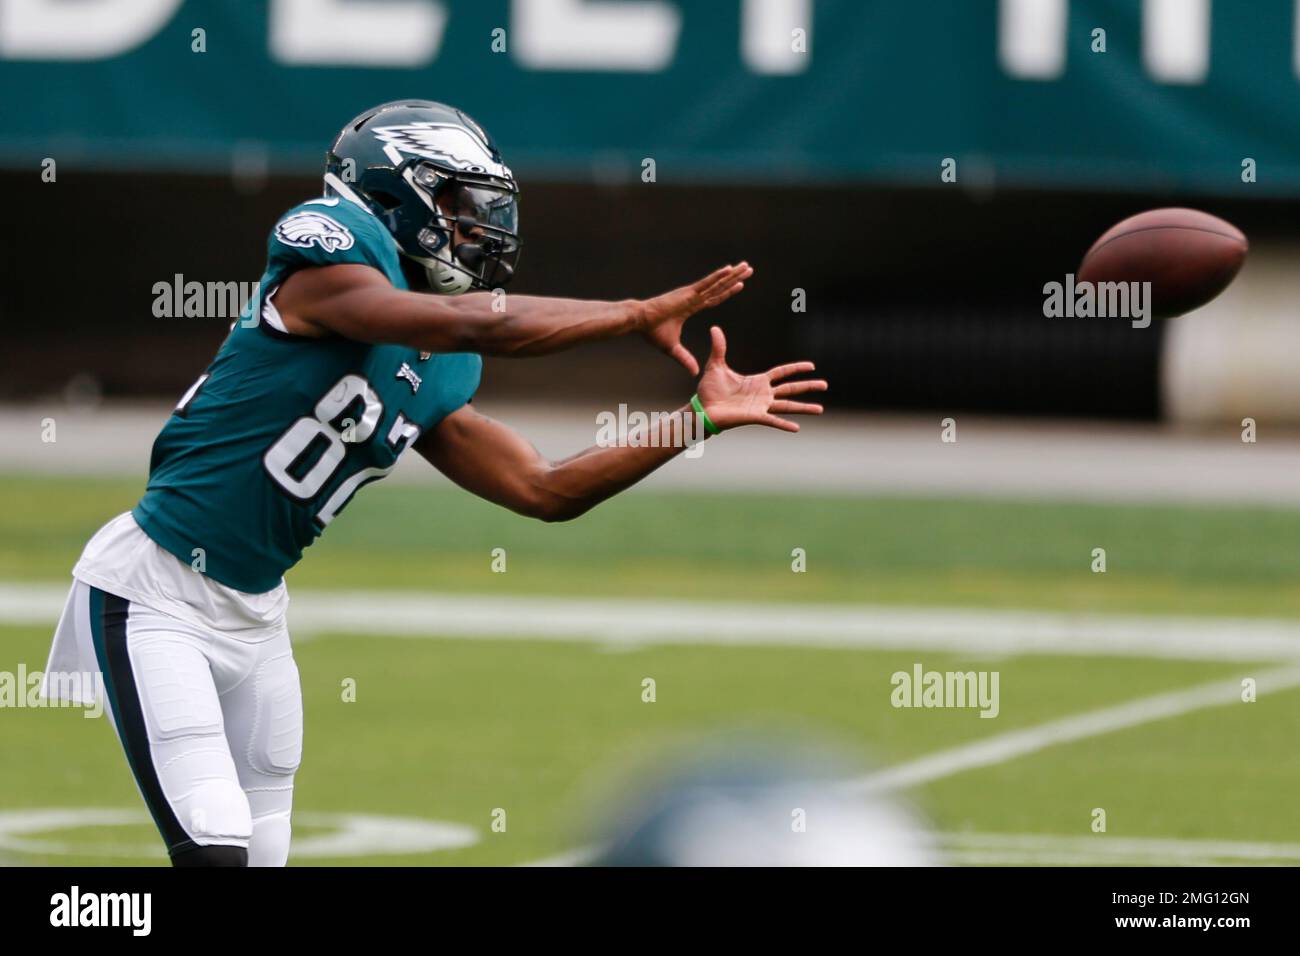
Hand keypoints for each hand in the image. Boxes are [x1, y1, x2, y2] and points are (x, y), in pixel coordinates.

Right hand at [640, 263, 752, 374]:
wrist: (640, 321)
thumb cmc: (652, 332)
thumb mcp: (673, 349)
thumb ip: (685, 359)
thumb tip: (695, 372)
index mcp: (691, 307)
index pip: (714, 298)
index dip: (728, 291)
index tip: (740, 284)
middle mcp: (693, 297)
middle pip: (720, 287)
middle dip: (735, 278)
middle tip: (749, 268)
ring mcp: (691, 294)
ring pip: (717, 283)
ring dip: (732, 274)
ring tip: (745, 266)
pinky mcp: (687, 293)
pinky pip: (706, 283)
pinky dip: (717, 276)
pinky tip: (729, 269)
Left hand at [696, 326, 825, 431]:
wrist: (703, 409)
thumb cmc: (709, 390)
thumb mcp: (715, 365)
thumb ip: (719, 348)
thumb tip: (714, 328)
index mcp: (758, 381)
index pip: (782, 373)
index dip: (796, 368)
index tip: (811, 366)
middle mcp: (763, 394)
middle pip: (791, 388)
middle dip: (808, 386)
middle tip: (825, 385)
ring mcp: (761, 406)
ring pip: (788, 405)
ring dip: (804, 407)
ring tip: (820, 409)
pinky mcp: (755, 417)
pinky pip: (773, 420)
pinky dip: (784, 424)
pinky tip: (797, 427)